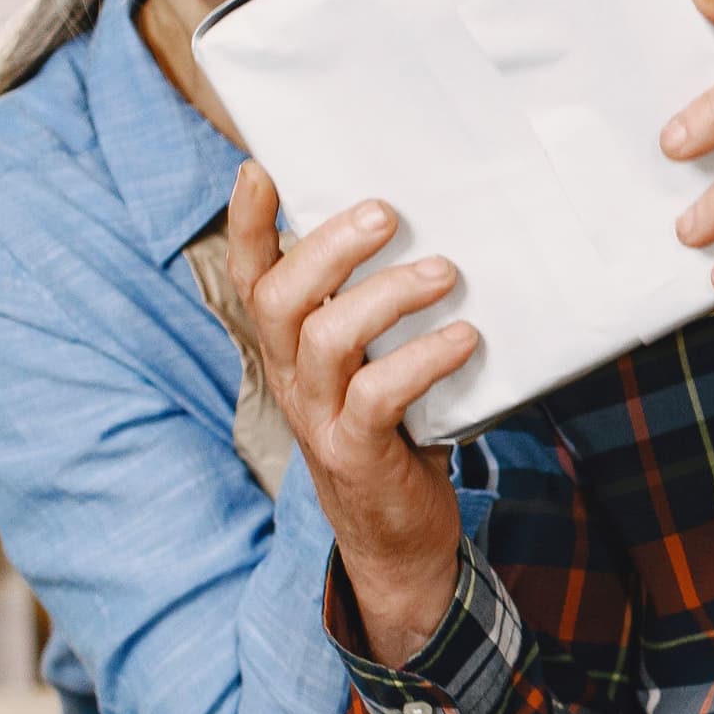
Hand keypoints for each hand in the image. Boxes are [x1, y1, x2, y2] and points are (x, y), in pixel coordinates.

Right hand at [225, 162, 474, 665]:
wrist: (399, 545)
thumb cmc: (397, 437)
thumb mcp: (376, 368)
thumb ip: (382, 315)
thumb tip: (438, 232)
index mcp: (290, 351)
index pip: (251, 278)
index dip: (248, 225)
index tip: (259, 168)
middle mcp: (293, 380)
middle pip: (280, 298)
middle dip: (328, 247)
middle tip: (386, 213)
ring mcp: (320, 418)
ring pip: (326, 340)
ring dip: (386, 297)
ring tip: (443, 274)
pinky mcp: (358, 454)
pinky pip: (379, 396)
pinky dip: (422, 361)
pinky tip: (464, 340)